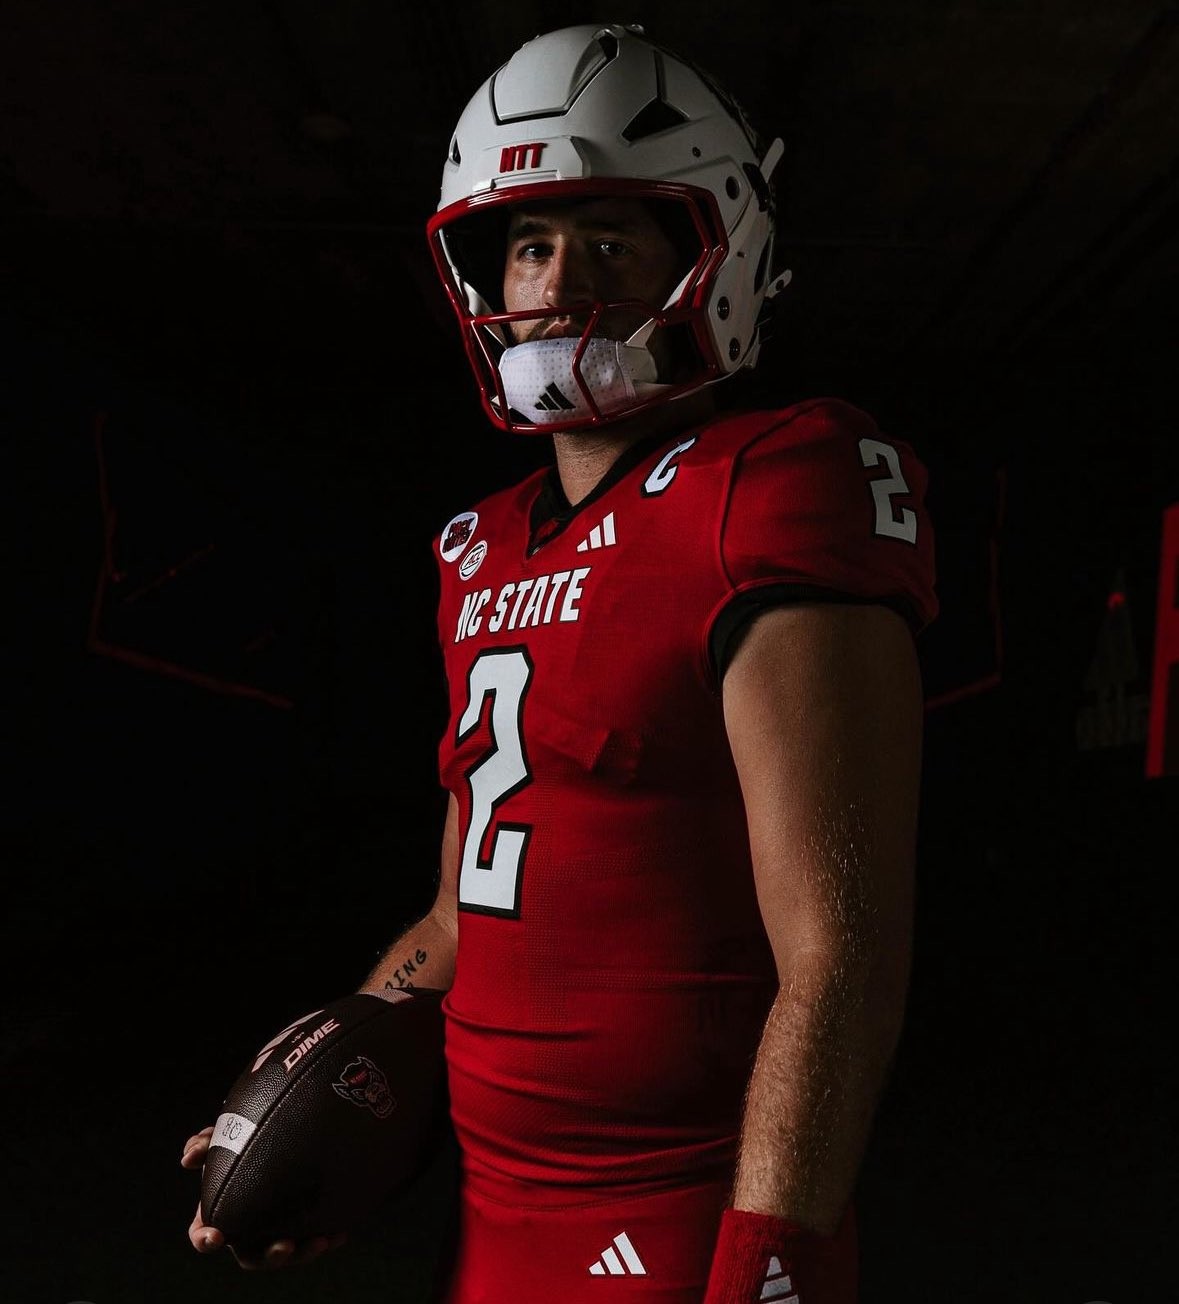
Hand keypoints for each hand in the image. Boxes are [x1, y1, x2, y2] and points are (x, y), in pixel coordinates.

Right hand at [180, 1125, 347, 1268]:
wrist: (284, 1137)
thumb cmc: (246, 1140)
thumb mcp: (224, 1138)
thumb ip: (205, 1143)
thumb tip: (188, 1158)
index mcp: (221, 1215)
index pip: (203, 1236)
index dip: (206, 1239)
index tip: (216, 1236)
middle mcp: (247, 1229)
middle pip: (252, 1255)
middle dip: (270, 1256)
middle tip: (285, 1246)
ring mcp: (274, 1229)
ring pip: (285, 1252)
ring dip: (302, 1252)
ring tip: (320, 1241)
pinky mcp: (301, 1226)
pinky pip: (312, 1238)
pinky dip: (327, 1239)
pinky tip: (341, 1231)